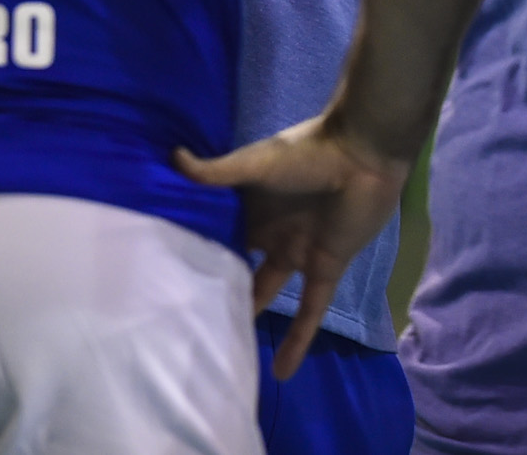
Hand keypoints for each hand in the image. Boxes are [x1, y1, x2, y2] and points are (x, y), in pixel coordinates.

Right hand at [174, 116, 408, 378]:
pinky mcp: (324, 267)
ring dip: (250, 317)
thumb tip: (173, 159)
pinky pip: (310, 311)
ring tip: (221, 348)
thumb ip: (217, 171)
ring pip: (267, 291)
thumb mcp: (256, 162)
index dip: (193, 249)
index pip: (216, 232)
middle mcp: (269, 231)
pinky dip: (297, 341)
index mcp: (249, 203)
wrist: (364, 154)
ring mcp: (297, 251)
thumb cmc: (307, 153)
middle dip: (216, 286)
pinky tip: (281, 373)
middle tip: (183, 318)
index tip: (162, 274)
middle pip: (237, 265)